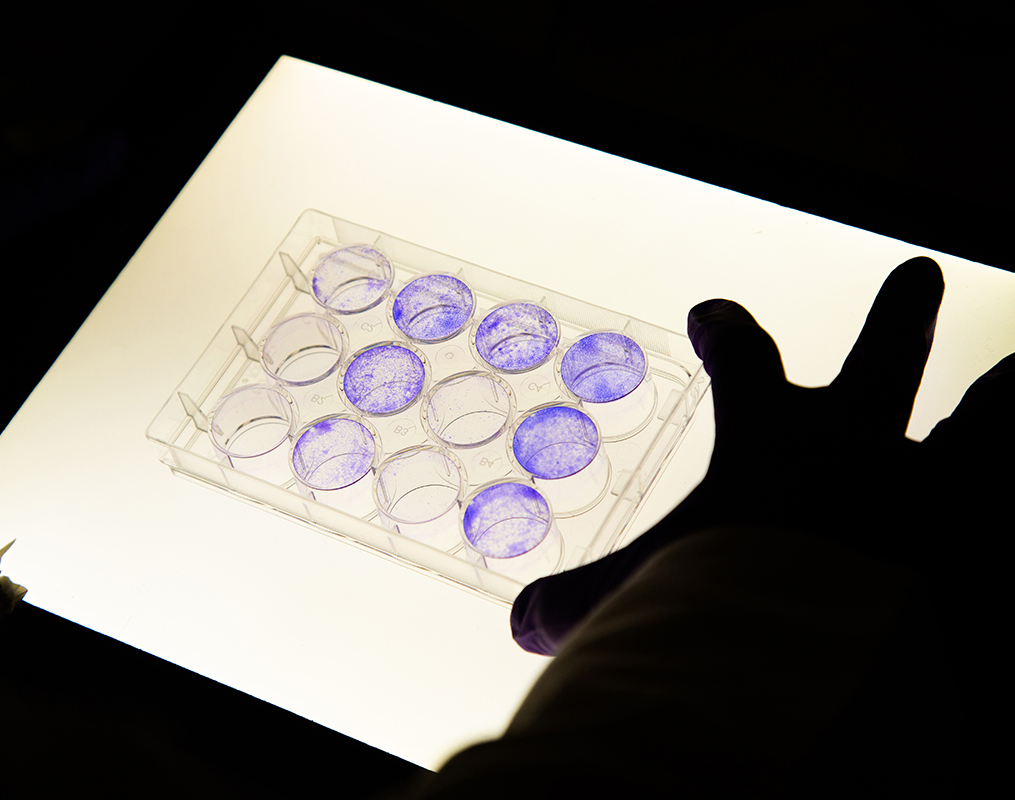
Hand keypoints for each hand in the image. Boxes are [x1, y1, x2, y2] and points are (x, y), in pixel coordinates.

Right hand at [511, 256, 1014, 655]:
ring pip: (988, 419)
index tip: (711, 313)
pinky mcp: (979, 538)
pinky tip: (1001, 510)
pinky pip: (1004, 503)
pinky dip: (999, 488)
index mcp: (776, 436)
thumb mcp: (638, 594)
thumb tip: (522, 622)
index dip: (726, 330)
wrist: (836, 651)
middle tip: (916, 274)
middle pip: (887, 359)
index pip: (744, 358)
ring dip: (1000, 401)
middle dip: (896, 317)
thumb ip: (580, 604)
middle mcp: (867, 446)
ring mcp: (935, 488)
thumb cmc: (731, 598)